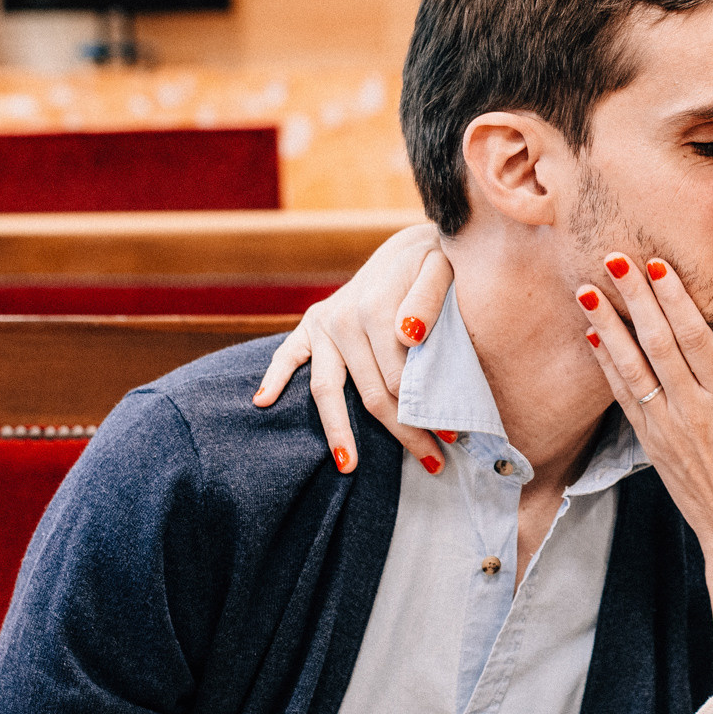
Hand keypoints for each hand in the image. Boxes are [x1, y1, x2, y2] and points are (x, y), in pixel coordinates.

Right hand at [252, 222, 454, 470]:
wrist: (407, 248)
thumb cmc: (432, 265)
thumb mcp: (441, 269)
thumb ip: (428, 299)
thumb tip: (408, 335)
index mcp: (375, 309)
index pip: (398, 377)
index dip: (423, 410)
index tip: (449, 435)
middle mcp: (343, 319)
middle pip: (370, 392)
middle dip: (401, 430)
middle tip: (433, 461)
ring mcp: (323, 325)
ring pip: (327, 389)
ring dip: (339, 430)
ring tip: (349, 465)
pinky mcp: (309, 325)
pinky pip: (287, 356)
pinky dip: (274, 377)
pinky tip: (262, 402)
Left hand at [578, 253, 712, 569]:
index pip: (694, 337)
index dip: (673, 299)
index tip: (656, 264)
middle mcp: (691, 410)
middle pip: (657, 342)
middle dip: (634, 297)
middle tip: (613, 257)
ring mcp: (666, 428)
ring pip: (631, 366)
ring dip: (608, 325)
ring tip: (588, 290)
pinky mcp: (651, 445)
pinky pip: (624, 397)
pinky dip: (606, 366)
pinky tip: (594, 338)